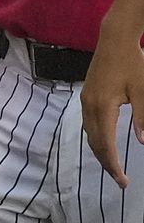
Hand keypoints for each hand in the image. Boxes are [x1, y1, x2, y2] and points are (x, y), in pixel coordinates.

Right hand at [81, 21, 143, 188]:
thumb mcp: (143, 91)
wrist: (114, 40)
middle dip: (106, 163)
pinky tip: (103, 143)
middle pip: (94, 142)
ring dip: (99, 152)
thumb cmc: (133, 63)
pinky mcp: (86, 95)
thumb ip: (142, 117)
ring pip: (88, 133)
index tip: (124, 181)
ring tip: (112, 166)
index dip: (114, 165)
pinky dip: (95, 138)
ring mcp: (85, 99)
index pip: (106, 143)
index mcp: (103, 106)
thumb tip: (142, 142)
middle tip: (120, 180)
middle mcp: (89, 105)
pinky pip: (87, 123)